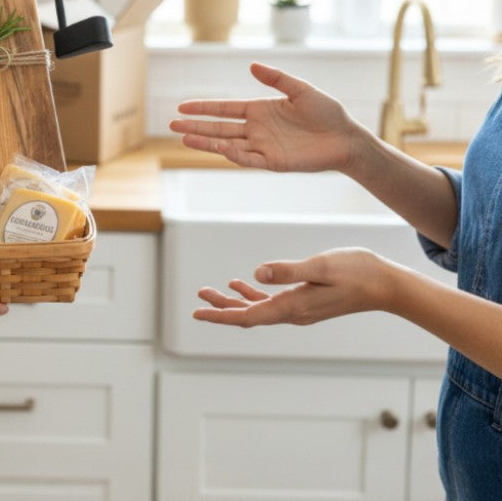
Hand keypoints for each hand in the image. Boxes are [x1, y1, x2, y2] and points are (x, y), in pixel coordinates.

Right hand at [169, 62, 363, 171]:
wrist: (346, 138)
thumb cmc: (327, 112)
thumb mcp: (301, 90)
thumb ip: (276, 78)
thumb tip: (251, 65)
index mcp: (260, 110)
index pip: (224, 109)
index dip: (204, 107)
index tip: (183, 106)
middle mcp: (256, 129)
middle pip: (219, 127)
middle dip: (196, 126)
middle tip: (173, 124)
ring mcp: (262, 146)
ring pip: (227, 144)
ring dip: (206, 142)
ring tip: (184, 138)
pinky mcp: (272, 162)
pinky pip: (248, 158)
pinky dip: (233, 154)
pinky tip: (219, 147)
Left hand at [193, 247, 394, 326]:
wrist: (387, 285)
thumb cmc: (357, 272)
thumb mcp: (320, 266)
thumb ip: (288, 271)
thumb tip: (256, 273)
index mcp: (293, 307)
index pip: (248, 316)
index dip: (221, 314)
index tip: (198, 312)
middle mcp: (293, 313)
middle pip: (248, 315)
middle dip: (221, 308)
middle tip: (199, 297)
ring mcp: (300, 309)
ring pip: (258, 309)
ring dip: (234, 301)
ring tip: (211, 291)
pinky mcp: (306, 302)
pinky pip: (271, 302)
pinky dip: (254, 294)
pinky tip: (243, 283)